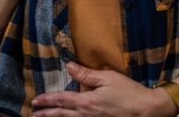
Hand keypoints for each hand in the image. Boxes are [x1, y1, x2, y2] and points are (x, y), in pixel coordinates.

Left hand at [31, 63, 176, 116]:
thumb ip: (87, 74)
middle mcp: (87, 115)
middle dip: (46, 113)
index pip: (62, 100)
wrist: (146, 111)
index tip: (35, 100)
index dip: (47, 100)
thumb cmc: (129, 93)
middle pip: (61, 115)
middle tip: (32, 113)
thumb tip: (69, 67)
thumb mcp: (108, 78)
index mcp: (87, 102)